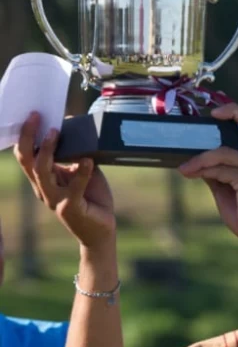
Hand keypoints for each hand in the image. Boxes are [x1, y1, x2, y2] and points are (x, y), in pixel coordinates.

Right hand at [13, 113, 115, 249]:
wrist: (100, 231)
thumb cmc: (91, 199)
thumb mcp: (82, 172)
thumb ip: (76, 155)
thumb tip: (74, 129)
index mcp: (44, 180)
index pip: (27, 156)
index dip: (27, 136)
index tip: (33, 115)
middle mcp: (44, 189)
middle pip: (28, 161)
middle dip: (30, 137)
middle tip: (36, 117)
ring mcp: (55, 200)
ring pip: (42, 173)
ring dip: (48, 151)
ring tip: (56, 133)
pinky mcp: (71, 208)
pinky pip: (73, 188)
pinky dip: (81, 173)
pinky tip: (89, 161)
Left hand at [177, 104, 237, 254]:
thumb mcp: (225, 188)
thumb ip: (215, 171)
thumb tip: (196, 159)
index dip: (236, 112)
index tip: (215, 112)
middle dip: (232, 112)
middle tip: (210, 115)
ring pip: (223, 152)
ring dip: (199, 158)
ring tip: (184, 168)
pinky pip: (221, 170)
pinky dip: (203, 170)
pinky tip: (190, 174)